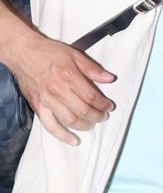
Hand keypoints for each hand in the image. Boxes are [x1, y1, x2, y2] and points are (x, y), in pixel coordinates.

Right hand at [10, 30, 114, 145]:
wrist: (23, 53)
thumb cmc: (49, 52)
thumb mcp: (74, 54)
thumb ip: (92, 68)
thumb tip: (109, 79)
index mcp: (69, 76)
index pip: (91, 96)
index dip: (103, 104)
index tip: (109, 106)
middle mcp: (58, 90)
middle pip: (83, 110)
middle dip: (97, 116)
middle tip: (103, 116)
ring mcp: (47, 101)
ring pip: (69, 120)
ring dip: (84, 125)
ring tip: (92, 124)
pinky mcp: (38, 107)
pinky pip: (50, 126)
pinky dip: (63, 136)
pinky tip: (73, 140)